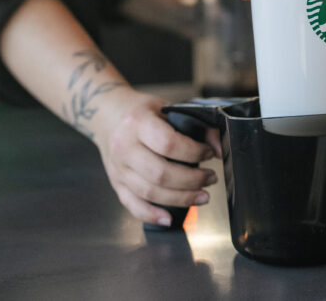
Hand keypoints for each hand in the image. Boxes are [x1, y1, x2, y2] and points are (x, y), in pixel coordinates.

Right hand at [94, 87, 221, 226]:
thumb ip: (195, 125)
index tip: (209, 153)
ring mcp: (118, 168)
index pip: (168, 143)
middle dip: (192, 180)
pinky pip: (133, 204)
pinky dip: (151, 215)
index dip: (194, 152)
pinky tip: (169, 218)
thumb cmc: (139, 112)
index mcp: (138, 123)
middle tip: (210, 178)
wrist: (107, 115)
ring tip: (202, 195)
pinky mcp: (116, 183)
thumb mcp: (166, 108)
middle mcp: (124, 147)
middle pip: (161, 173)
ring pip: (150, 192)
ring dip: (180, 199)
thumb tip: (219, 147)